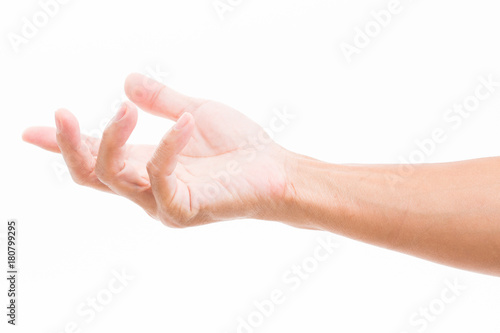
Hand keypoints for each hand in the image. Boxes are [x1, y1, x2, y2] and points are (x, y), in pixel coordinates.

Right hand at [22, 74, 290, 226]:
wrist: (276, 170)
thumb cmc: (239, 147)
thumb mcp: (195, 112)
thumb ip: (162, 101)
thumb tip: (127, 81)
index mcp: (145, 164)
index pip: (95, 157)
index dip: (62, 145)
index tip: (30, 130)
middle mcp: (146, 187)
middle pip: (89, 174)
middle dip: (69, 145)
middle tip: (61, 113)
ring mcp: (161, 202)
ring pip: (111, 178)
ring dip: (111, 138)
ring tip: (126, 108)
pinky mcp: (182, 210)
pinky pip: (159, 179)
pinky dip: (168, 147)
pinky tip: (187, 122)